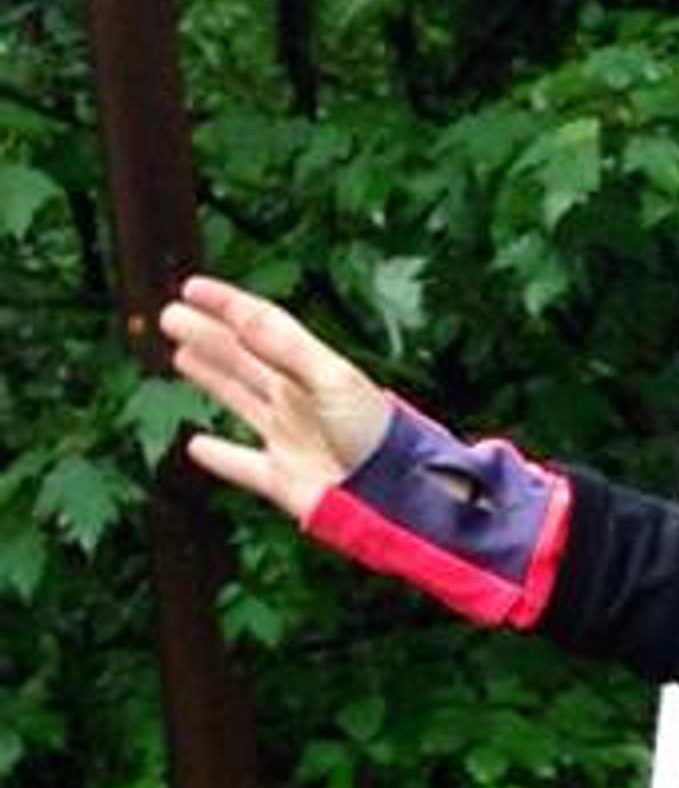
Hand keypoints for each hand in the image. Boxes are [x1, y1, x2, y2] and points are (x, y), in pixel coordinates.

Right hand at [160, 276, 391, 520]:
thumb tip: (239, 317)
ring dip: (211, 377)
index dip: (228, 304)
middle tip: (171, 315)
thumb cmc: (377, 436)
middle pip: (244, 359)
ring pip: (239, 400)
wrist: (400, 500)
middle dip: (209, 336)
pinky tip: (196, 446)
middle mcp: (298, 401)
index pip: (263, 327)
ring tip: (181, 356)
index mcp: (312, 371)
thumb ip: (287, 348)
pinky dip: (220, 457)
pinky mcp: (284, 480)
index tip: (192, 287)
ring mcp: (290, 439)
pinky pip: (243, 466)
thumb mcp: (333, 380)